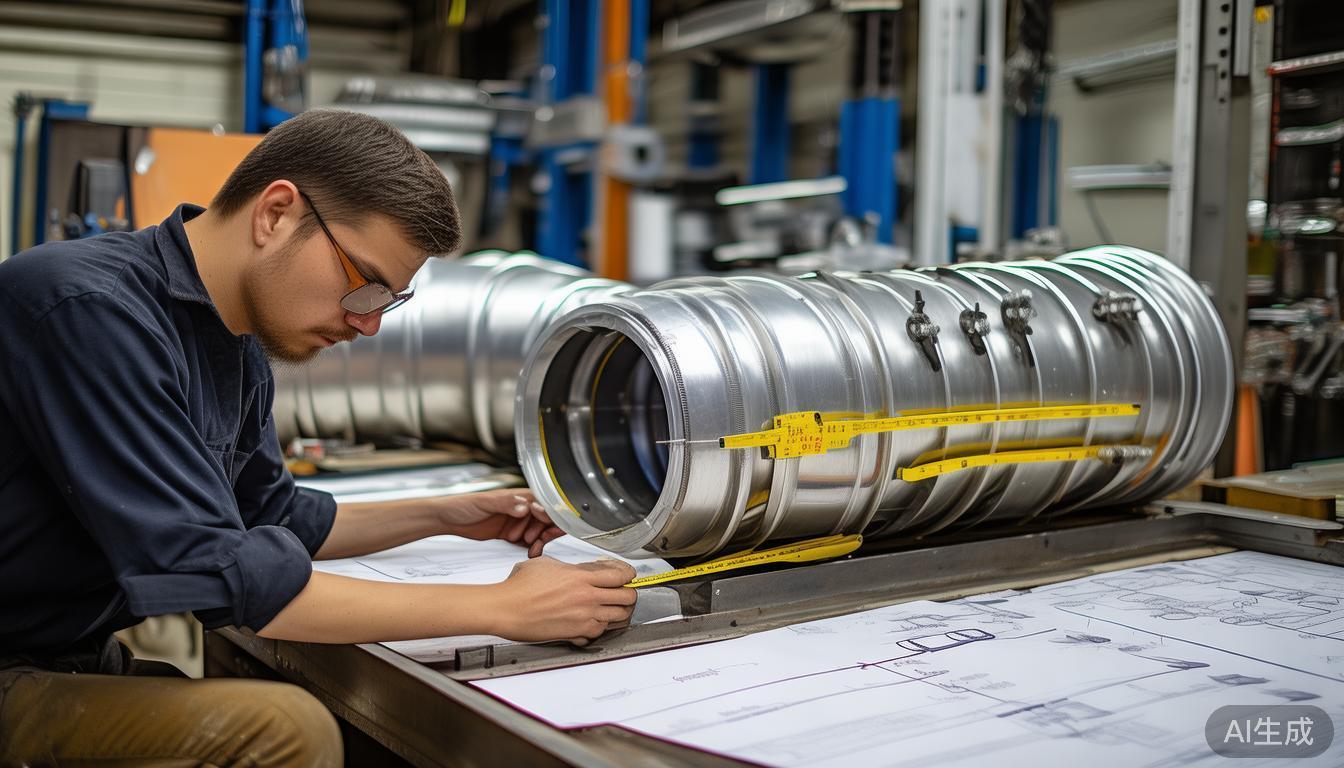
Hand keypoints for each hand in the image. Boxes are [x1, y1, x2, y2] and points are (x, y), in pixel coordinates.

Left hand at [437, 489, 565, 556]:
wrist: (447, 519)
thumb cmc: (462, 505)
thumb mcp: (484, 501)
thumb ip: (505, 503)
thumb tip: (525, 506)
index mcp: (517, 496)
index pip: (543, 502)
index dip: (549, 513)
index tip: (546, 523)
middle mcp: (520, 507)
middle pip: (546, 518)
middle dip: (546, 529)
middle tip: (537, 539)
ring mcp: (517, 522)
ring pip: (540, 530)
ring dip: (540, 540)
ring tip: (531, 547)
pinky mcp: (512, 534)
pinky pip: (529, 541)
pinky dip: (534, 547)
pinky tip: (531, 553)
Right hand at [493, 557, 637, 644]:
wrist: (506, 609)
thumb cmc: (519, 587)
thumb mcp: (546, 564)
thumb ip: (568, 568)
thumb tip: (578, 570)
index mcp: (581, 577)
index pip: (619, 576)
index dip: (628, 575)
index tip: (628, 576)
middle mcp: (586, 597)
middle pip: (626, 597)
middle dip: (629, 594)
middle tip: (624, 593)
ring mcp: (582, 617)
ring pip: (618, 617)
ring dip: (618, 612)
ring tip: (614, 609)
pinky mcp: (575, 633)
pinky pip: (600, 632)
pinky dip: (602, 628)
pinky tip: (596, 622)